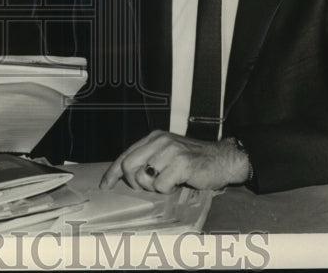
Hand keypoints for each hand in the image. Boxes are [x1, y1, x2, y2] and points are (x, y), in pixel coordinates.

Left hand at [100, 132, 249, 192]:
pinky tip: (178, 183)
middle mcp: (159, 141)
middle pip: (128, 167)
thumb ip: (148, 160)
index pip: (125, 155)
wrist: (223, 159)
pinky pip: (161, 185)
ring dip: (155, 187)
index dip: (112, 172)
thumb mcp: (167, 154)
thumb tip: (125, 174)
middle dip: (136, 183)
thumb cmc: (194, 161)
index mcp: (153, 138)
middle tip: (151, 186)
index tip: (105, 186)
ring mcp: (170, 151)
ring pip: (144, 178)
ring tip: (169, 182)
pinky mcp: (181, 163)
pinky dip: (168, 190)